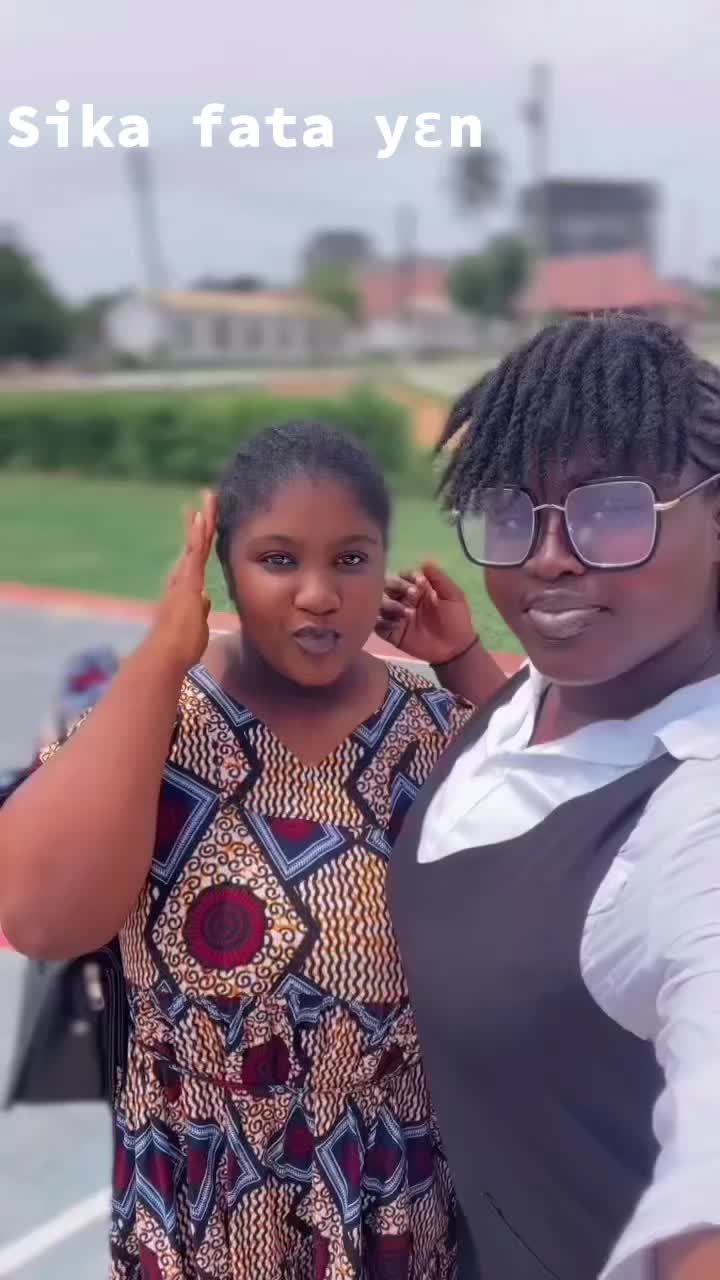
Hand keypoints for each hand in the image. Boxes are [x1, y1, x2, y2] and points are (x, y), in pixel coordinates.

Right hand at [150, 491, 217, 672]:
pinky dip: (198, 533)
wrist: (166, 654)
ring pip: (197, 543)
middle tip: (207, 501)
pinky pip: (195, 552)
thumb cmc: (180, 647)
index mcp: (185, 590)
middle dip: (202, 523)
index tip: (203, 523)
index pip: (196, 560)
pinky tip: (201, 515)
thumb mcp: (196, 625)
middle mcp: (181, 579)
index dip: (200, 541)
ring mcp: (184, 578)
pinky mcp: (187, 580)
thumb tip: (205, 599)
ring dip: (203, 520)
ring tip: (210, 498)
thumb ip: (199, 610)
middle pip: (196, 545)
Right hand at [375, 561, 476, 665]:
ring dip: (389, 605)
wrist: (455, 649)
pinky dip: (382, 622)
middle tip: (410, 595)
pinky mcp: (391, 634)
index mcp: (417, 590)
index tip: (417, 582)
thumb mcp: (453, 596)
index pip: (402, 576)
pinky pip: (377, 625)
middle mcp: (403, 601)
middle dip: (395, 587)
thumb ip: (439, 579)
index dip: (406, 576)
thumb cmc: (456, 620)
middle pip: (386, 587)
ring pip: (379, 604)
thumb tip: (424, 562)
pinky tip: (396, 625)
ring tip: (405, 613)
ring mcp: (396, 617)